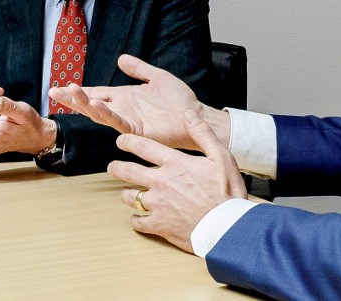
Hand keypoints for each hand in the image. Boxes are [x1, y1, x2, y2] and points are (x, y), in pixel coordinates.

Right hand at [49, 54, 229, 150]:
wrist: (195, 117)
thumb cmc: (179, 101)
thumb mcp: (156, 77)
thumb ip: (139, 68)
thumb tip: (121, 58)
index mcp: (124, 98)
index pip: (96, 92)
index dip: (78, 91)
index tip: (59, 87)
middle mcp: (122, 109)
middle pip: (91, 103)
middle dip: (72, 99)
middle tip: (53, 92)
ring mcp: (127, 120)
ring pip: (99, 113)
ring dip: (83, 104)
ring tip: (69, 94)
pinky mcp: (136, 130)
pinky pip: (117, 121)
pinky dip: (105, 113)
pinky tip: (94, 105)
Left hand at [108, 111, 251, 252]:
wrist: (228, 226)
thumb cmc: (227, 193)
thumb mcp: (221, 157)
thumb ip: (203, 134)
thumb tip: (189, 114)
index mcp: (175, 164)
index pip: (144, 147)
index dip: (129, 142)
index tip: (121, 141)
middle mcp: (161, 182)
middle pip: (129, 171)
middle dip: (117, 168)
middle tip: (112, 167)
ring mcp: (158, 204)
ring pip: (131, 197)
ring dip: (125, 194)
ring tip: (124, 192)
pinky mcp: (159, 225)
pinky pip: (139, 222)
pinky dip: (136, 220)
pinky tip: (137, 218)